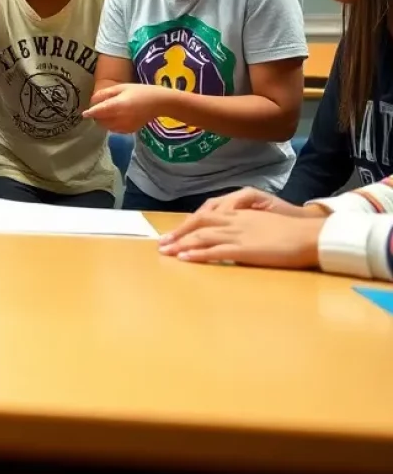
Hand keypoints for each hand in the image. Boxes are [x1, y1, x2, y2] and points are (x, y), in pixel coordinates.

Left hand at [83, 83, 167, 132]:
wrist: (159, 103)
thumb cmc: (140, 91)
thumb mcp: (121, 87)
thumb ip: (105, 94)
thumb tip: (93, 101)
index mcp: (117, 105)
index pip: (98, 112)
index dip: (90, 113)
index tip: (84, 113)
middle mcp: (119, 118)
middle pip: (100, 121)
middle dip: (96, 116)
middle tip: (100, 108)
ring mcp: (125, 126)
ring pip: (106, 127)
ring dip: (103, 121)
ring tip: (109, 112)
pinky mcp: (129, 131)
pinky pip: (114, 130)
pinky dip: (111, 125)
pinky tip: (118, 117)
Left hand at [158, 209, 324, 269]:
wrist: (310, 235)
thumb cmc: (293, 232)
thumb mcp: (264, 224)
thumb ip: (247, 228)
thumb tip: (236, 239)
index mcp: (240, 214)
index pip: (207, 215)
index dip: (188, 225)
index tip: (174, 234)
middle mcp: (235, 221)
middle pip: (199, 223)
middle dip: (178, 233)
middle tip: (161, 244)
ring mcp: (238, 234)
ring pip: (202, 236)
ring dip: (181, 244)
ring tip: (166, 252)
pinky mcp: (245, 249)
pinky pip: (216, 250)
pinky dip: (198, 254)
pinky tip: (185, 258)